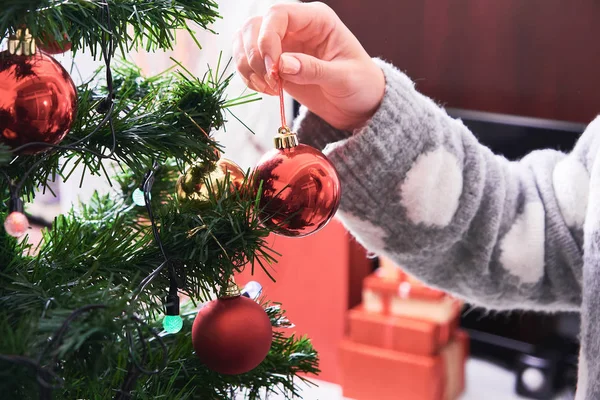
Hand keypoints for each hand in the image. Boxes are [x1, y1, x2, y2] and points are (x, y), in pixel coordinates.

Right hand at [233, 2, 384, 130]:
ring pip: (244, 41)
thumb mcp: (343, 79)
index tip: (273, 68)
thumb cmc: (360, 85)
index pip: (278, 14)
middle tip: (271, 82)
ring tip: (270, 88)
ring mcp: (282, 44)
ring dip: (248, 66)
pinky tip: (266, 90)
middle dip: (254, 55)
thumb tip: (282, 64)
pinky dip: (248, 77)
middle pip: (254, 26)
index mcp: (317, 20)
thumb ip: (313, 70)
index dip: (267, 38)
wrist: (358, 105)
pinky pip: (247, 61)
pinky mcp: (274, 63)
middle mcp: (295, 27)